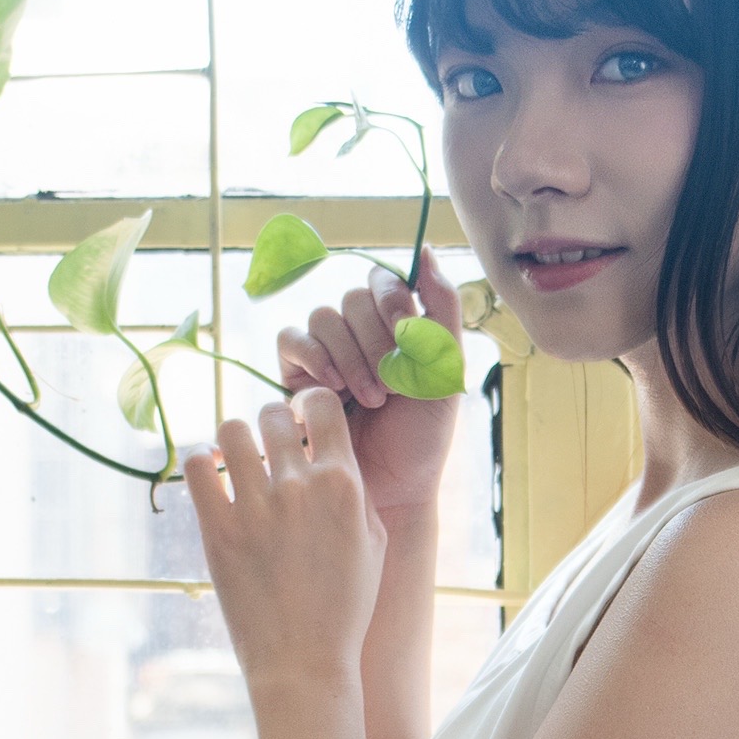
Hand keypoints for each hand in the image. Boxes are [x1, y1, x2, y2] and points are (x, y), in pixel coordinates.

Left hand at [184, 388, 384, 696]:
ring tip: (236, 462)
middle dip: (271, 425)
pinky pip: (194, 466)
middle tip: (268, 449)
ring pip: (231, 429)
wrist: (304, 663)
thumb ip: (356, 489)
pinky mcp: (218, 530)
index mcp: (344, 485)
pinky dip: (198, 462)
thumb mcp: (373, 544)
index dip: (307, 407)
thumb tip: (332, 449)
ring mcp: (256, 508)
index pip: (320, 405)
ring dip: (234, 440)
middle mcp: (300, 488)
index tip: (301, 425)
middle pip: (272, 413)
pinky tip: (209, 477)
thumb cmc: (344, 607)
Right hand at [275, 248, 463, 520]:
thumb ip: (443, 309)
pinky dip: (313, 355)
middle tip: (393, 387)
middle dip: (376, 342)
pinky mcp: (295, 375)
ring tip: (371, 399)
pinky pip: (291, 339)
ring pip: (324, 317)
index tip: (409, 337)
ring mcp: (325, 352)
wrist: (392, 488)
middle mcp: (359, 333)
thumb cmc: (423, 436)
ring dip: (350, 357)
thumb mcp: (446, 371)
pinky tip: (331, 387)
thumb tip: (425, 250)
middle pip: (353, 298)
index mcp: (396, 326)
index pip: (383, 280)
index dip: (393, 300)